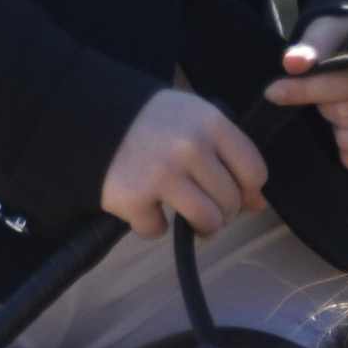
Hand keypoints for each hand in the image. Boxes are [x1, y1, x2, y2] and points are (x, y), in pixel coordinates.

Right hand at [100, 88, 267, 239]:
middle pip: (230, 200)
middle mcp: (191, 147)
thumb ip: (228, 155)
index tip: (235, 193)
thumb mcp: (194, 121)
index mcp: (210, 122)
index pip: (254, 171)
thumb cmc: (151, 120)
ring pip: (207, 221)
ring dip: (201, 227)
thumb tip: (257, 204)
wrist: (89, 116)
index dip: (248, 190)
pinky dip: (152, 225)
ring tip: (190, 220)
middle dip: (222, 211)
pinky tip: (145, 207)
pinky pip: (158, 230)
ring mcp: (162, 174)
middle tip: (205, 206)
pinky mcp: (134, 198)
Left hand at [264, 13, 347, 180]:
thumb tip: (293, 63)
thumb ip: (314, 44)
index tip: (274, 92)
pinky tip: (346, 139)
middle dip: (325, 109)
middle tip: (323, 101)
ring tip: (338, 117)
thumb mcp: (332, 31)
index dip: (307, 89)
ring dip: (338, 133)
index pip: (345, 80)